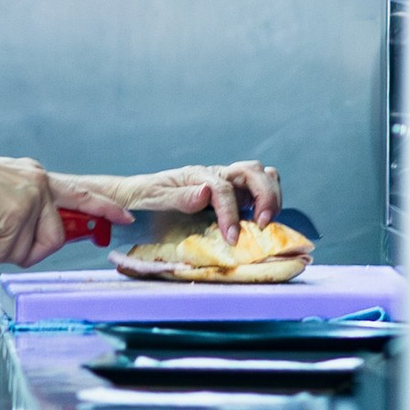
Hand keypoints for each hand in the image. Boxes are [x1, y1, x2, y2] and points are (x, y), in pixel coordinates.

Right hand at [0, 153, 107, 265]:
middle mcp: (40, 185)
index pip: (79, 194)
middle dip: (29, 254)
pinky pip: (8, 253)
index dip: (103, 208)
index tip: (125, 217)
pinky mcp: (18, 213)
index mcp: (37, 178)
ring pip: (29, 250)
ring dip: (0, 254)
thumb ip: (21, 209)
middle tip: (0, 251)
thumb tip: (30, 243)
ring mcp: (32, 198)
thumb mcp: (1, 192)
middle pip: (55, 238)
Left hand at [106, 159, 282, 246]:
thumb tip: (206, 192)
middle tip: (262, 225)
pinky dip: (268, 202)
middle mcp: (217, 175)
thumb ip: (180, 197)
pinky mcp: (234, 197)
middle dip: (264, 195)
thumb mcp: (155, 199)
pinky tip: (261, 223)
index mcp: (198, 175)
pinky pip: (259, 193)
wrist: (139, 197)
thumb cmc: (146, 198)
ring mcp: (228, 184)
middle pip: (253, 171)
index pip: (223, 188)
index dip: (231, 213)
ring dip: (271, 195)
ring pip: (262, 176)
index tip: (232, 238)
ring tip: (266, 222)